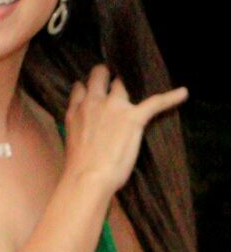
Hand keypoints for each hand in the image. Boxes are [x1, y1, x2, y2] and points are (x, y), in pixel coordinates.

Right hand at [62, 64, 187, 196]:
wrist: (87, 177)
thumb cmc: (78, 166)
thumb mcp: (70, 138)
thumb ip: (77, 124)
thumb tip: (88, 125)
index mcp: (76, 111)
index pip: (80, 88)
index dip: (89, 86)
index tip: (94, 87)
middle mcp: (93, 103)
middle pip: (100, 76)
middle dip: (107, 74)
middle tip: (117, 79)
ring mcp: (114, 107)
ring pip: (122, 84)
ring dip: (130, 84)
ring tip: (143, 82)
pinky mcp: (133, 117)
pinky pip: (156, 102)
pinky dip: (171, 97)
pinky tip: (183, 93)